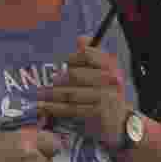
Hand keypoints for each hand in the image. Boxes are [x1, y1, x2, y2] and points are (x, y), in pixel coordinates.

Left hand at [37, 36, 129, 150]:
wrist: (122, 123)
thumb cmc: (108, 95)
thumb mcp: (105, 74)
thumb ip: (93, 57)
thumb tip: (80, 38)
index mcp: (111, 66)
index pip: (87, 54)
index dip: (71, 58)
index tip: (59, 65)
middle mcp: (110, 79)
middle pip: (75, 75)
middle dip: (55, 80)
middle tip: (42, 84)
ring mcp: (105, 96)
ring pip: (70, 93)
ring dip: (51, 95)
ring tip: (39, 95)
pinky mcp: (99, 113)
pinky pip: (72, 108)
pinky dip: (55, 108)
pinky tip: (45, 107)